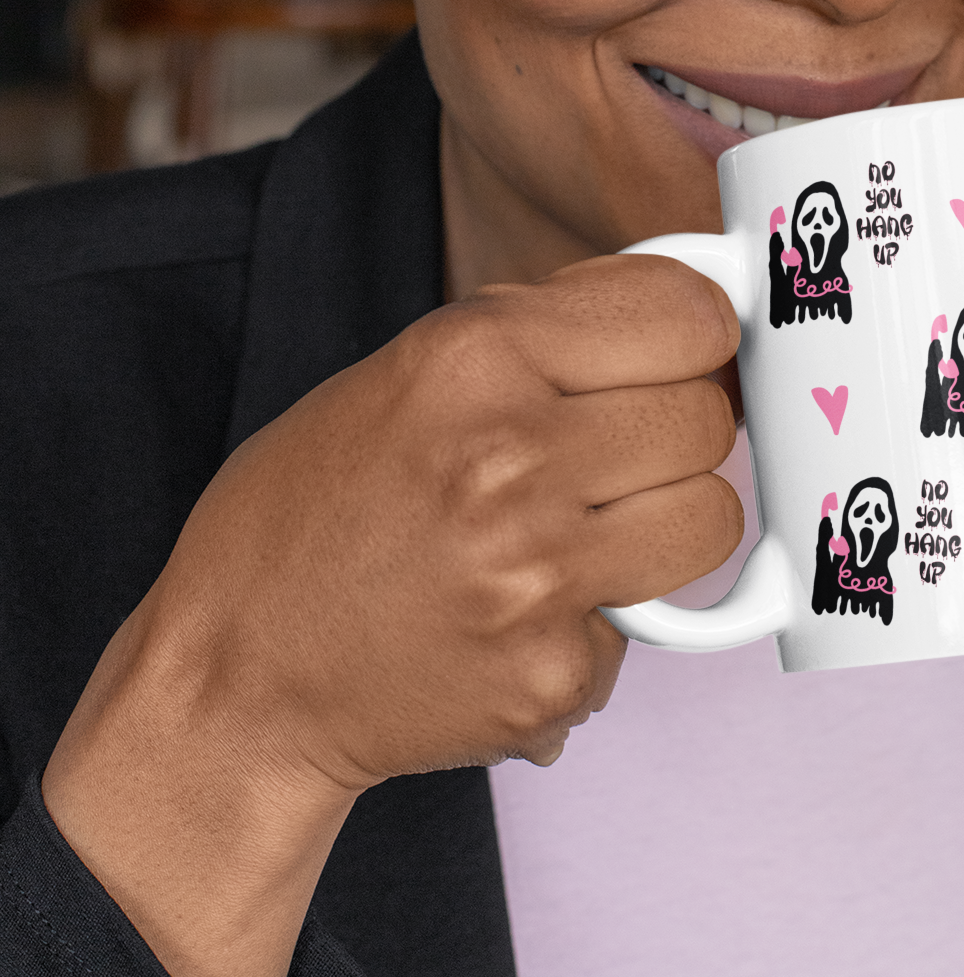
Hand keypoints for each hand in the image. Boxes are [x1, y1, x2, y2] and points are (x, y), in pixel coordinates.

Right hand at [43, 254, 740, 976]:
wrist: (238, 675)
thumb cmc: (315, 512)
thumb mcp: (407, 371)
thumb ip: (540, 331)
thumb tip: (679, 301)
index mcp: (472, 360)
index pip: (687, 315)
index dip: (695, 331)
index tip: (680, 350)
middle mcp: (510, 460)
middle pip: (708, 417)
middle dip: (676, 428)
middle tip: (618, 449)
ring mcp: (536, 576)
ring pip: (710, 518)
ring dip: (668, 521)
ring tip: (591, 527)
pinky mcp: (550, 674)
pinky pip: (652, 623)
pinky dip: (606, 618)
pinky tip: (529, 611)